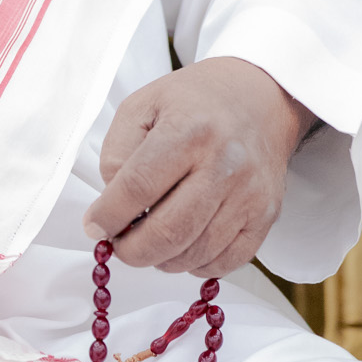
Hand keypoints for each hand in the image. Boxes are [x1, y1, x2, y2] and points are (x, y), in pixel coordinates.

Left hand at [81, 56, 317, 278]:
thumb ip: (117, 153)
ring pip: (195, 253)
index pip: (138, 188)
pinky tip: (182, 246)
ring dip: (161, 259)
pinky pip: (226, 262)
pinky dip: (195, 265)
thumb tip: (111, 208)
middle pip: (168, 231)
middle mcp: (225, 164)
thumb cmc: (195, 102)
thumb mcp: (142, 106)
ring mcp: (250, 194)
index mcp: (189, 130)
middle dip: (132, 250)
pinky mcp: (266, 215)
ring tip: (149, 241)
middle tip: (119, 244)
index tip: (94, 226)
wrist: (259, 97)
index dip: (108, 216)